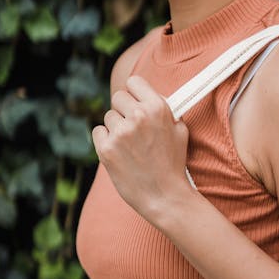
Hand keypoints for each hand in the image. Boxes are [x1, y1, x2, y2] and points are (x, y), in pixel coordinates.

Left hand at [91, 75, 190, 221]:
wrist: (164, 197)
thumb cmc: (173, 165)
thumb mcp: (180, 131)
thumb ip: (165, 110)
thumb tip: (151, 96)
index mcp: (157, 108)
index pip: (133, 82)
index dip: (134, 93)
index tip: (135, 102)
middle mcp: (137, 116)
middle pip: (117, 98)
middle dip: (124, 111)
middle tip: (132, 128)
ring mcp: (120, 133)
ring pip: (108, 117)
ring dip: (116, 128)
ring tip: (130, 147)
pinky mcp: (106, 149)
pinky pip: (98, 132)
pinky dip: (105, 141)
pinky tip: (119, 153)